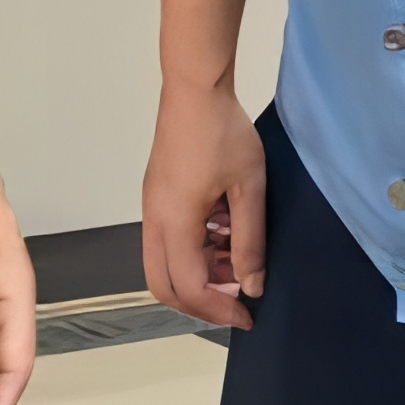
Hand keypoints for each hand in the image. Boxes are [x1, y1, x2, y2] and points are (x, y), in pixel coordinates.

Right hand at [139, 74, 264, 329]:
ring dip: (199, 274)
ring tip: (238, 261)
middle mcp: (154, 219)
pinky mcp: (157, 197)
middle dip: (200, 302)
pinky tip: (225, 235)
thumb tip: (252, 284)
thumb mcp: (249, 188)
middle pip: (164, 285)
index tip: (248, 316)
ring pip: (163, 264)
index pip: (189, 287)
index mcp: (175, 221)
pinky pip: (167, 240)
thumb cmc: (223, 131)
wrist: (194, 88)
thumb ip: (250, 241)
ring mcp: (151, 207)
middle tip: (237, 303)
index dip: (218, 310)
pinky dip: (194, 252)